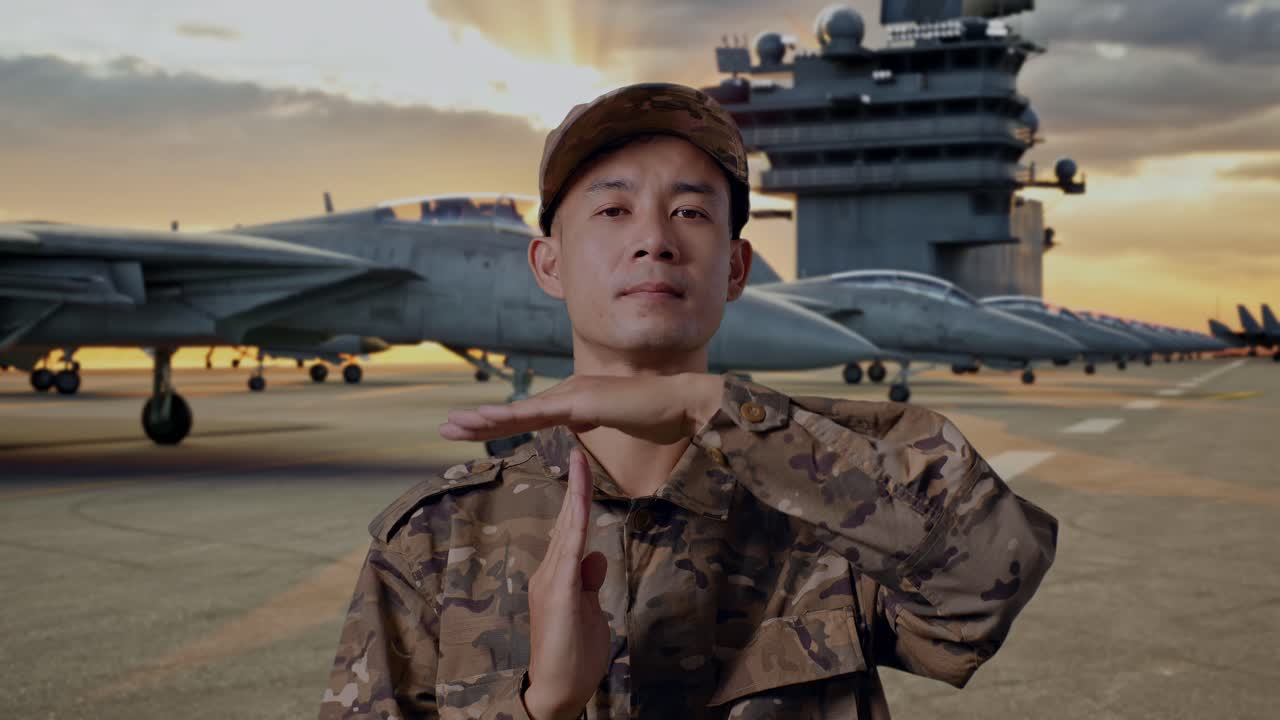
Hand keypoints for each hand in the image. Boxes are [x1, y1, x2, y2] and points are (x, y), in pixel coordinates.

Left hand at [439, 373, 724, 444]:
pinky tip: (486, 421)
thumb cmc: (660, 418)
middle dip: (481, 421)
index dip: (501, 424)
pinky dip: (510, 417)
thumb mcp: (619, 424)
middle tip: (447, 429)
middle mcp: (571, 393)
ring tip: (453, 425)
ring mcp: (575, 395)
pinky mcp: (582, 402)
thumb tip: (581, 427)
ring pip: (521, 411)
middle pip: (518, 412)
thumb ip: (597, 422)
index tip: (473, 430)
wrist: (683, 404)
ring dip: (484, 420)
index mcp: (578, 400)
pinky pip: (539, 414)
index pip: (532, 416)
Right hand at [521, 448, 611, 719]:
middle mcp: (549, 572)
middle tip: (580, 450)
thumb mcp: (589, 613)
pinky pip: (570, 551)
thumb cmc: (573, 657)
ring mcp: (551, 581)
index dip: (577, 499)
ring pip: (567, 529)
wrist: (556, 691)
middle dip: (575, 485)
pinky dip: (575, 524)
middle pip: (566, 521)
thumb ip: (590, 584)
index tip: (584, 470)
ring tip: (580, 461)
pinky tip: (579, 502)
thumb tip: (597, 556)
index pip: (571, 530)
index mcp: (558, 576)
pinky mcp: (558, 594)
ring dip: (575, 494)